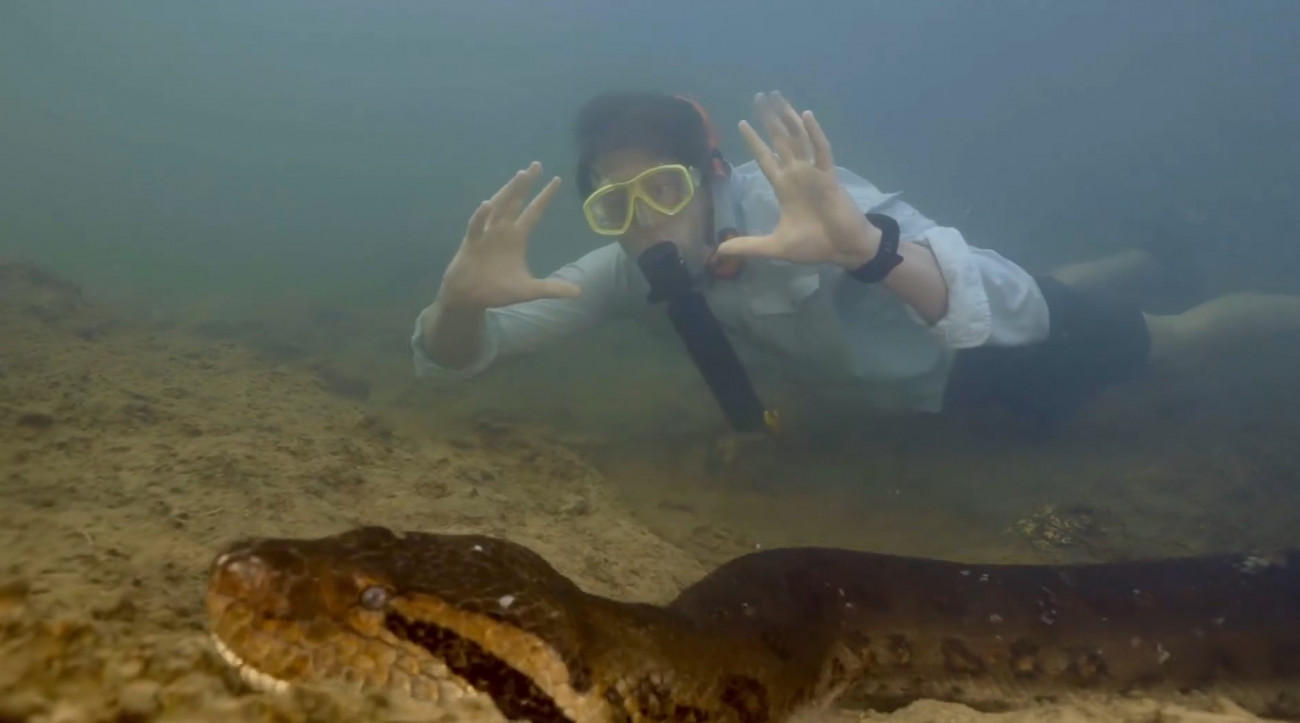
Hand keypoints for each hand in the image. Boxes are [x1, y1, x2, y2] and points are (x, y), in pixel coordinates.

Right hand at [438, 162, 580, 309]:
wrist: (470, 298)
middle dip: (526, 184)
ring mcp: (486, 233)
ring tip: (520, 176)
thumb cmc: (497, 290)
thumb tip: (579, 292)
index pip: (534, 212)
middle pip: (516, 202)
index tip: (557, 180)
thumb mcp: (529, 290)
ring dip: (508, 192)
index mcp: (517, 237)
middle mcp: (502, 230)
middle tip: (536, 165)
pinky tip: (488, 204)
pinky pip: (476, 226)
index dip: (544, 197)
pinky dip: (481, 215)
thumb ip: (552, 288)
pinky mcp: (471, 242)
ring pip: (499, 207)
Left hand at [715, 91, 881, 268]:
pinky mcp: (830, 176)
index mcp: (784, 188)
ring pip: (798, 138)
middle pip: (780, 140)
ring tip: (777, 97)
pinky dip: (814, 133)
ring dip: (788, 117)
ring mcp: (814, 173)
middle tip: (759, 96)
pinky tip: (805, 115)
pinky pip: (821, 150)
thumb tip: (719, 251)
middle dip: (769, 119)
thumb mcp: (774, 247)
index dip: (754, 141)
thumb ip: (748, 246)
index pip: (765, 158)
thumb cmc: (814, 246)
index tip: (742, 122)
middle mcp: (797, 175)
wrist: (844, 250)